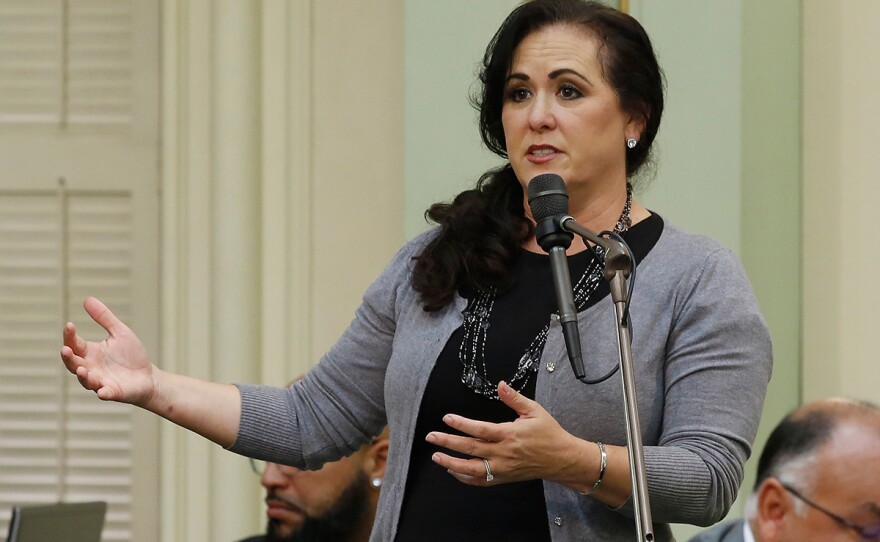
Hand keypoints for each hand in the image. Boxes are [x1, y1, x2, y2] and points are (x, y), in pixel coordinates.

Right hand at [60, 297, 155, 405]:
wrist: (148, 376)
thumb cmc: (131, 355)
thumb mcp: (119, 332)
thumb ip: (104, 318)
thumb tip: (87, 299)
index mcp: (90, 353)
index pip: (74, 343)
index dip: (70, 336)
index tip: (70, 325)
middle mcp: (91, 368)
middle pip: (73, 363)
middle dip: (68, 358)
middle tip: (66, 349)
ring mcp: (100, 381)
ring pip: (86, 380)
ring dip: (82, 376)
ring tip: (81, 369)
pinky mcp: (113, 392)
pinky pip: (105, 394)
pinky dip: (103, 393)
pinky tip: (102, 392)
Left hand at [427, 380, 583, 486]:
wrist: (561, 459)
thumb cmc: (549, 433)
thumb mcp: (534, 410)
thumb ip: (514, 398)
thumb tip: (501, 384)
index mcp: (510, 434)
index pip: (480, 429)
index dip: (461, 424)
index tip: (446, 418)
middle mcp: (504, 453)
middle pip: (471, 449)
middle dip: (448, 442)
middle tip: (431, 437)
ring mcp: (503, 468)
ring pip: (472, 469)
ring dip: (452, 464)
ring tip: (436, 457)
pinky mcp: (504, 478)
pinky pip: (481, 481)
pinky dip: (465, 478)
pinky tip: (453, 471)